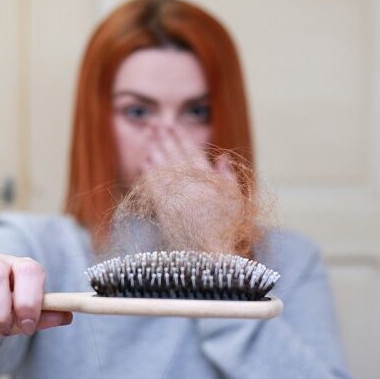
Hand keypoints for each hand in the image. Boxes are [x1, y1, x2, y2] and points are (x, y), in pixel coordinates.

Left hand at [133, 126, 244, 252]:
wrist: (212, 254)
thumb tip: (223, 156)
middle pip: (175, 155)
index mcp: (209, 180)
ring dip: (155, 150)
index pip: (193, 153)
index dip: (181, 138)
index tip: (173, 126)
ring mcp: (177, 196)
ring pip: (163, 167)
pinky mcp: (164, 209)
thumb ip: (228, 177)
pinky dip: (149, 173)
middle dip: (165, 138)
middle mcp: (192, 184)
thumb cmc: (228, 229)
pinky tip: (144, 162)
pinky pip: (154, 186)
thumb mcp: (236, 201)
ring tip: (149, 137)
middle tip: (157, 124)